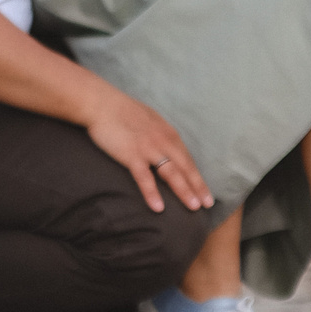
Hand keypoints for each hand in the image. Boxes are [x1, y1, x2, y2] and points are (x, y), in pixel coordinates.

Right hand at [82, 87, 214, 212]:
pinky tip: (158, 207)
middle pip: (185, 168)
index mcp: (169, 134)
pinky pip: (144, 178)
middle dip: (198, 187)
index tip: (206, 193)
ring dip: (183, 191)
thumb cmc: (123, 111)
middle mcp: (163, 142)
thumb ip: (161, 135)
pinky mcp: (132, 155)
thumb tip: (167, 146)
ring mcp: (149, 149)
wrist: (102, 104)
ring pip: (171, 173)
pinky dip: (152, 193)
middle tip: (208, 204)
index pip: (188, 160)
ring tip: (193, 207)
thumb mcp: (150, 121)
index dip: (198, 178)